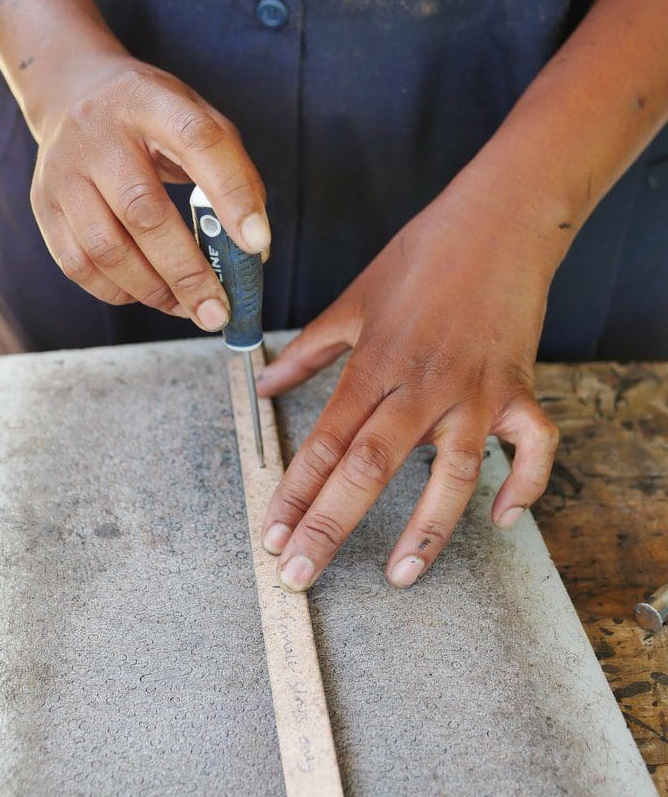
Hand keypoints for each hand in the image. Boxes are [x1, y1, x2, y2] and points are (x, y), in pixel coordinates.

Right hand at [30, 53, 269, 328]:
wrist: (72, 92)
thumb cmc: (150, 119)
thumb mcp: (197, 118)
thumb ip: (232, 174)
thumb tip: (253, 250)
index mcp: (150, 100)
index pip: (197, 142)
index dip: (230, 195)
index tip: (257, 244)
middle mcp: (99, 134)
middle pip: (142, 212)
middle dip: (187, 272)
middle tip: (219, 311)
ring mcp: (63, 172)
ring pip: (105, 248)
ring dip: (154, 291)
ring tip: (189, 308)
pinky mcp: (43, 205)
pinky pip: (79, 265)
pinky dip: (119, 291)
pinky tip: (149, 294)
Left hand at [257, 182, 559, 590]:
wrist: (496, 220)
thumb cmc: (420, 256)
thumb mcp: (352, 300)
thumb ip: (307, 350)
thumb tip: (263, 382)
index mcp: (374, 363)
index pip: (324, 442)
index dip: (294, 494)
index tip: (273, 536)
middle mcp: (421, 385)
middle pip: (369, 468)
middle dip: (331, 527)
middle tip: (301, 576)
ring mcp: (475, 391)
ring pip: (453, 473)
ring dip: (426, 530)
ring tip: (400, 575)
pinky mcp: (519, 389)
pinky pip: (533, 447)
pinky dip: (525, 484)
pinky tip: (503, 518)